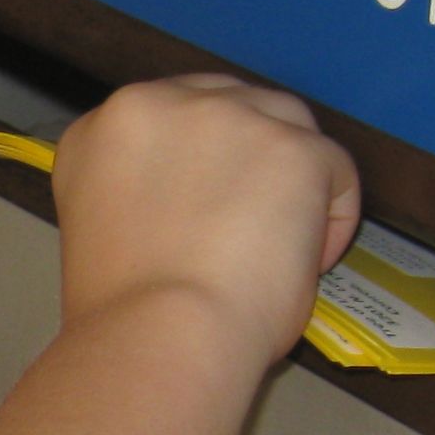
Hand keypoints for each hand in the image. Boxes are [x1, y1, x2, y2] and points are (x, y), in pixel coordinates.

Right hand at [50, 76, 361, 369]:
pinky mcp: (293, 146)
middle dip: (247, 155)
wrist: (159, 332)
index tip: (204, 209)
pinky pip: (334, 167)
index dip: (194, 163)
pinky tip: (307, 260)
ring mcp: (230, 117)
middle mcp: (161, 103)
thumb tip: (191, 206)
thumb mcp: (100, 228)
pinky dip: (331, 215)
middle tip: (252, 221)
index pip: (167, 118)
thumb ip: (141, 192)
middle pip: (229, 104)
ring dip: (292, 176)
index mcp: (104, 128)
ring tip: (283, 242)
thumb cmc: (120, 310)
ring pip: (287, 124)